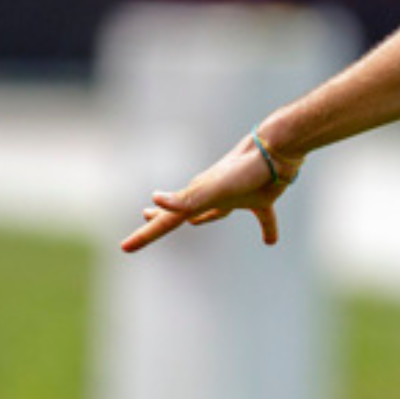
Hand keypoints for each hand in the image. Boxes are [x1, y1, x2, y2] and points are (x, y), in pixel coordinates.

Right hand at [119, 134, 299, 252]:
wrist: (275, 151)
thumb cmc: (243, 170)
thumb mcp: (212, 189)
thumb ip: (186, 199)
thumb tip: (155, 199)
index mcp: (197, 198)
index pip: (166, 221)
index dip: (145, 235)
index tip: (124, 247)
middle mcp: (212, 197)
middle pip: (183, 214)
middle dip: (164, 220)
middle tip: (145, 220)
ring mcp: (235, 197)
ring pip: (214, 213)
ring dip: (203, 220)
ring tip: (194, 224)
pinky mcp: (261, 199)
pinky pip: (263, 218)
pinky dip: (267, 229)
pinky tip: (270, 241)